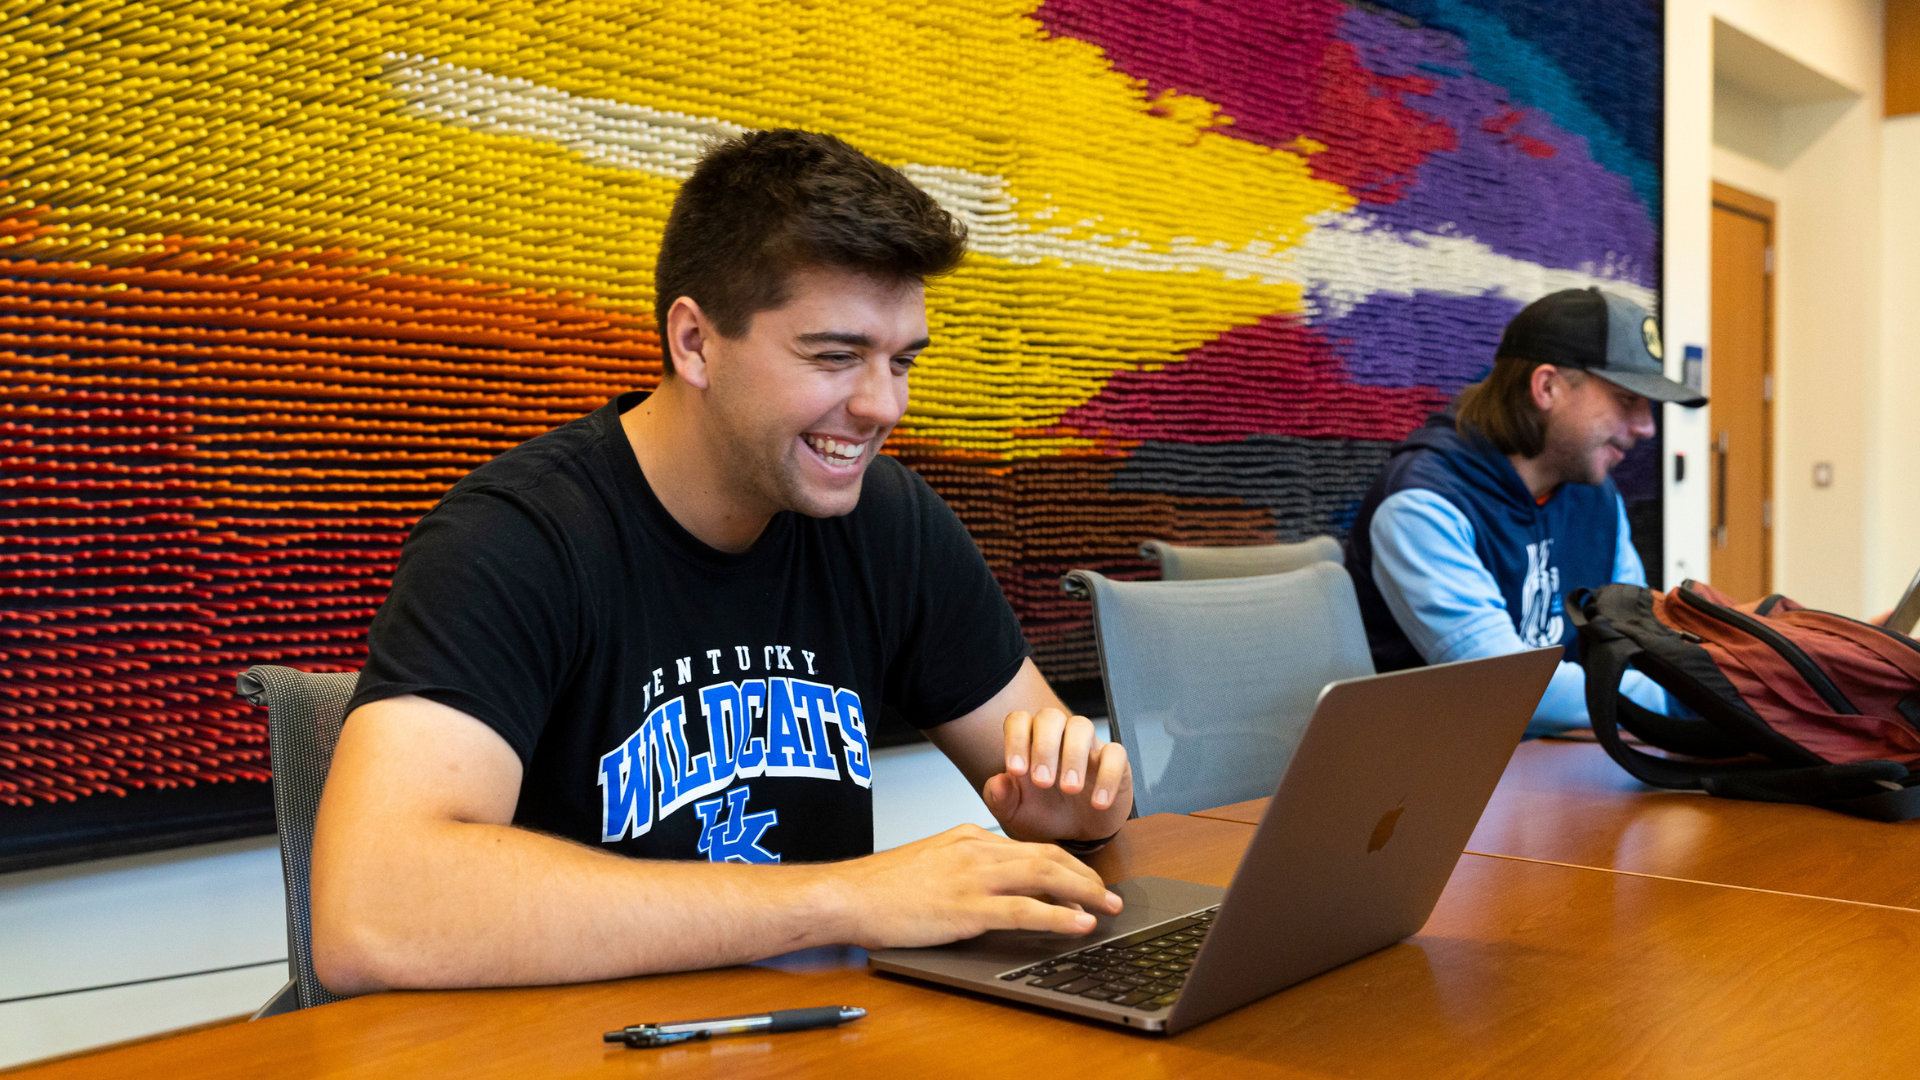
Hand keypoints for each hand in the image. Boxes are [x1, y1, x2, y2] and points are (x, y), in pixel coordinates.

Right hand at [832, 824, 1122, 948]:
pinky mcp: (966, 908)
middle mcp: (976, 850)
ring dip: (1084, 892)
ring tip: (1108, 908)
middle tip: (1110, 895)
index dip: (1067, 864)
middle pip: (1048, 856)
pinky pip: (1024, 910)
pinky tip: (1079, 923)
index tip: (1086, 880)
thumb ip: (964, 868)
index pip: (1031, 847)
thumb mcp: (931, 863)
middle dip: (1086, 876)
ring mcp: (972, 877)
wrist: (848, 895)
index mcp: (969, 838)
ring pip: (1044, 876)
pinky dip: (1059, 916)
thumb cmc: (882, 887)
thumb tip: (994, 888)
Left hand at [982, 707, 1131, 844]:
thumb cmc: (1042, 814)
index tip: (1017, 771)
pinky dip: (1108, 776)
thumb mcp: (1015, 813)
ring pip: (1082, 726)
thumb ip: (999, 799)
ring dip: (1074, 756)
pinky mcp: (1114, 761)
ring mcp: (1087, 745)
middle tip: (1043, 783)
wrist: (1076, 834)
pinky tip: (1098, 803)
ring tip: (1070, 789)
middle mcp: (1057, 736)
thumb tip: (998, 782)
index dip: (1016, 739)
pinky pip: (1116, 753)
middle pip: (1050, 717)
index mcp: (1028, 741)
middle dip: (1044, 747)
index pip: (1019, 720)